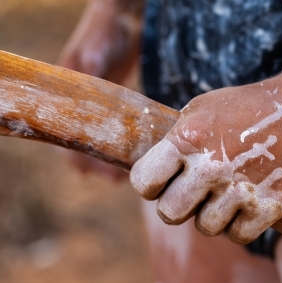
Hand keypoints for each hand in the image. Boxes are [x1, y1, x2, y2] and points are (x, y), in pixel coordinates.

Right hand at [58, 0, 141, 179]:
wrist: (122, 19)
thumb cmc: (105, 32)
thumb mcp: (96, 50)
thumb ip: (92, 68)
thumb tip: (89, 86)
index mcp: (68, 93)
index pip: (64, 131)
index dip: (72, 154)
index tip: (86, 172)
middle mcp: (81, 103)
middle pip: (82, 142)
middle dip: (94, 163)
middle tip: (112, 180)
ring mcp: (99, 105)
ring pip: (100, 140)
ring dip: (108, 159)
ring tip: (122, 177)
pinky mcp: (115, 104)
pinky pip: (116, 131)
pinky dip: (121, 146)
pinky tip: (132, 158)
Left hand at [130, 71, 281, 243]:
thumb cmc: (252, 106)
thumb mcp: (205, 108)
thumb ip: (177, 141)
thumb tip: (156, 174)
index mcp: (189, 137)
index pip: (144, 182)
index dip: (152, 186)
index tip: (164, 183)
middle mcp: (212, 165)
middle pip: (170, 213)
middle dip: (179, 206)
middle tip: (196, 195)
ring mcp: (242, 188)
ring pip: (205, 227)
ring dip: (214, 215)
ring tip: (227, 196)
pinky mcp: (271, 206)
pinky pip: (238, 236)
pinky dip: (240, 226)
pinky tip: (248, 207)